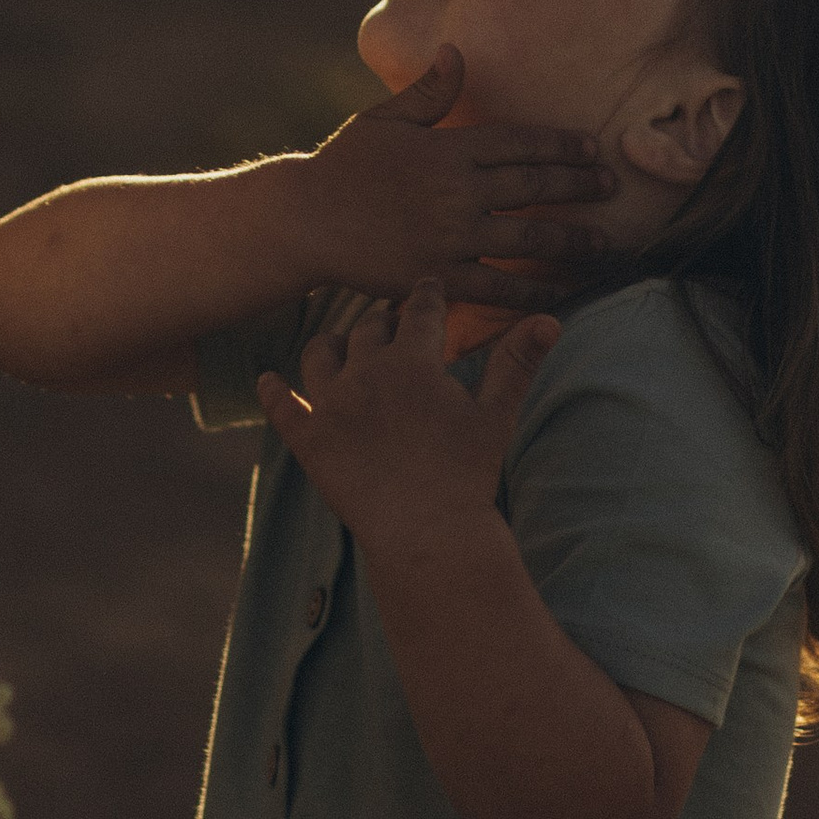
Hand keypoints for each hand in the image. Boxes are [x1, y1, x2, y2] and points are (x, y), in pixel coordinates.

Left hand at [258, 281, 557, 548]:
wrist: (426, 534)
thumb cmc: (467, 475)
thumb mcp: (495, 414)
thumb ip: (518, 361)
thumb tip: (552, 317)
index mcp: (412, 360)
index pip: (419, 311)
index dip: (425, 295)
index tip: (426, 285)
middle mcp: (364, 373)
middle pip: (367, 328)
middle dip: (382, 321)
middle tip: (390, 322)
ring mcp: (331, 405)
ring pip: (320, 354)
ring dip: (332, 346)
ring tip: (340, 346)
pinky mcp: (308, 440)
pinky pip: (281, 407)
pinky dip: (272, 391)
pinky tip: (266, 379)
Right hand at [294, 49, 613, 308]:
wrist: (304, 221)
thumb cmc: (342, 166)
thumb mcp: (383, 120)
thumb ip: (427, 92)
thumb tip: (457, 51)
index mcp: (447, 148)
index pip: (520, 142)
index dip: (561, 145)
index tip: (592, 148)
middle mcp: (456, 190)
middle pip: (535, 187)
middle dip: (579, 186)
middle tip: (612, 187)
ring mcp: (450, 235)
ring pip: (528, 239)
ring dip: (573, 241)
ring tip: (604, 243)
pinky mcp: (439, 275)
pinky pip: (498, 287)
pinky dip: (533, 292)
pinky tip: (560, 294)